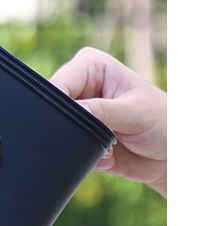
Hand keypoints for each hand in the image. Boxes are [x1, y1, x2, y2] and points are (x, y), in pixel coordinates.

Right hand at [50, 47, 166, 196]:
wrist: (172, 155)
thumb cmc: (164, 122)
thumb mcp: (134, 112)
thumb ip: (100, 111)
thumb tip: (70, 112)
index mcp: (92, 67)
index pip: (59, 82)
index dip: (58, 103)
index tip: (78, 121)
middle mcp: (82, 88)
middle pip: (54, 108)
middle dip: (74, 128)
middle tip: (105, 135)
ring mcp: (80, 113)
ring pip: (58, 132)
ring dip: (82, 145)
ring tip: (111, 146)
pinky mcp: (79, 137)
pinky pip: (67, 151)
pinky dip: (87, 159)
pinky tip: (110, 156)